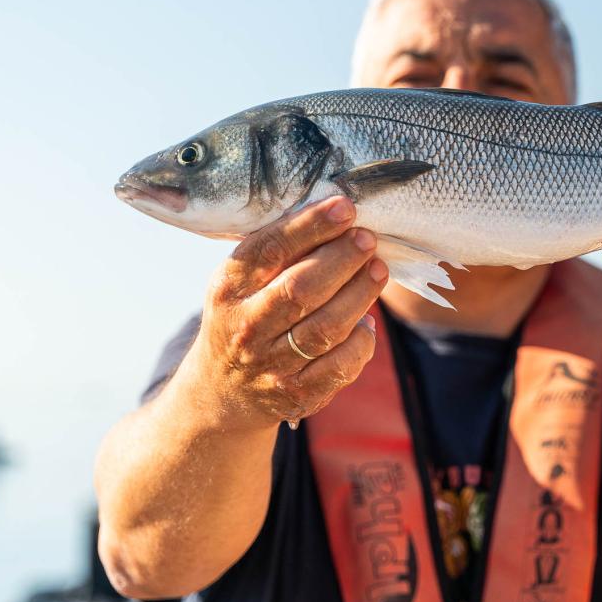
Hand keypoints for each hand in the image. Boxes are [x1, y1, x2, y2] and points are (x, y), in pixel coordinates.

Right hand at [182, 196, 387, 431]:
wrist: (223, 391)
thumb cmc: (244, 316)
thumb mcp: (241, 281)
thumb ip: (278, 251)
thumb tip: (336, 214)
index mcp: (229, 288)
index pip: (269, 251)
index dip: (310, 226)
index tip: (344, 207)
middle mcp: (246, 327)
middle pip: (301, 289)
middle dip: (341, 259)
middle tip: (367, 239)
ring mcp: (271, 364)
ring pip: (325, 328)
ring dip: (359, 294)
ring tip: (378, 269)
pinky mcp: (297, 394)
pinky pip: (340, 366)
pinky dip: (361, 341)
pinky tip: (368, 320)